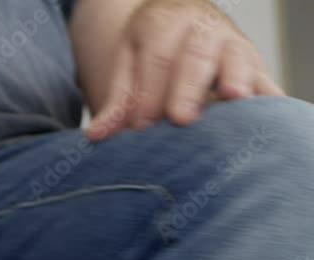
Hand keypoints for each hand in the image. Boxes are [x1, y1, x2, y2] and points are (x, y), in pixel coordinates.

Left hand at [86, 0, 283, 140]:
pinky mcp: (254, 63)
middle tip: (180, 119)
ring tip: (232, 98)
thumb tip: (95, 135)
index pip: (158, 57)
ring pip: (236, 58)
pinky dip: (266, 96)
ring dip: (236, 78)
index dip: (150, 91)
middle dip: (187, 88)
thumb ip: (116, 100)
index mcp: (163, 21)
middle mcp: (201, 26)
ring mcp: (232, 42)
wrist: (183, 22)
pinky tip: (264, 116)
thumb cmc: (152, 48)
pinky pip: (264, 78)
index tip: (141, 125)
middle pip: (195, 57)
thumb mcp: (128, 62)